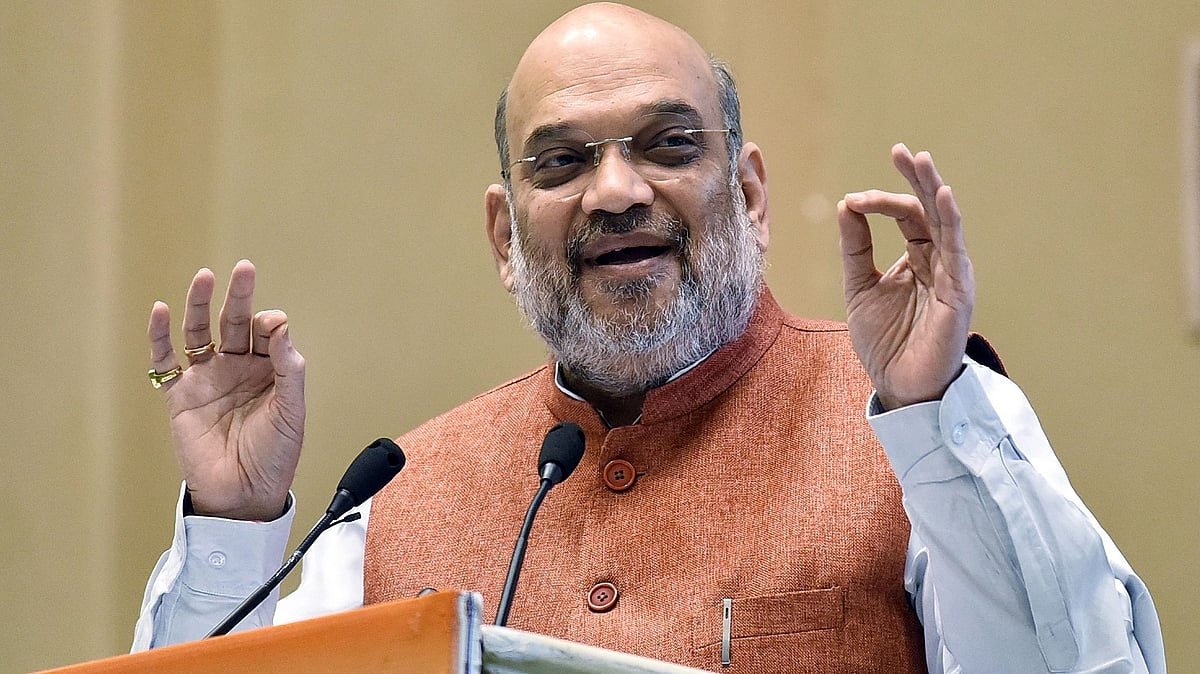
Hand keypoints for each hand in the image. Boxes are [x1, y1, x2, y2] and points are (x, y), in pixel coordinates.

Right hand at [147, 260, 305, 519]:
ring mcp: (208, 379)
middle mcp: (238, 368)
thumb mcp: (292, 410)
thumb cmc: (275, 454)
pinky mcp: (181, 395)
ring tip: (204, 277)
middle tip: (244, 269)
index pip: (268, 332)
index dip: (270, 324)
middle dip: (239, 296)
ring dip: (200, 305)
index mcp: (269, 370)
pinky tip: (163, 310)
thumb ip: (289, 368)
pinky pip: (166, 361)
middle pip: (235, 323)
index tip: (273, 326)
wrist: (244, 493)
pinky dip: (161, 335)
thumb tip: (280, 326)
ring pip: (200, 333)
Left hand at [837, 144, 974, 409]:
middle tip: (902, 151)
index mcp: (918, 259)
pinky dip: (950, 222)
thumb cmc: (885, 342)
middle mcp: (939, 262)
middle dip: (917, 179)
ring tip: (921, 160)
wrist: (898, 386)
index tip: (854, 201)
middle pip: (931, 210)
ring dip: (933, 189)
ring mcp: (952, 275)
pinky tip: (942, 197)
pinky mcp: (959, 293)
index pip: (906, 216)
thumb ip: (855, 248)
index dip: (882, 201)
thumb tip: (847, 204)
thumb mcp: (859, 287)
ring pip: (946, 223)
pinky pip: (956, 251)